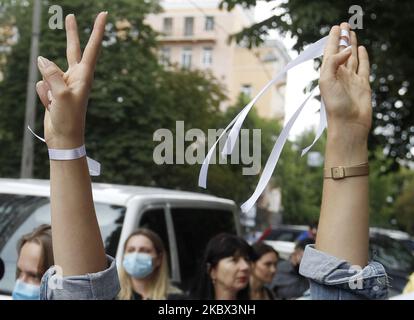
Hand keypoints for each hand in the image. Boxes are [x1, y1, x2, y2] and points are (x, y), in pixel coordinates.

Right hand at [35, 12, 106, 148]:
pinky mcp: (54, 91)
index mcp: (84, 76)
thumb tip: (42, 59)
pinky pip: (43, 86)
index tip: (104, 15)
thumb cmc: (69, 118)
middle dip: (71, 34)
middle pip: (72, 50)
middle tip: (71, 16)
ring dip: (48, 89)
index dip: (97, 31)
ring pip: (48, 72)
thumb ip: (52, 74)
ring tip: (56, 104)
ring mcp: (63, 84)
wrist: (64, 137)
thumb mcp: (62, 95)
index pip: (92, 48)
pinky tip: (51, 107)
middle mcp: (75, 77)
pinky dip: (44, 96)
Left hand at [320, 22, 371, 139]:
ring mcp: (351, 79)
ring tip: (351, 33)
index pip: (330, 52)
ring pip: (352, 57)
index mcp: (328, 73)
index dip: (332, 40)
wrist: (349, 123)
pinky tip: (361, 49)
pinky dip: (362, 57)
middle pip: (341, 52)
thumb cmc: (335, 105)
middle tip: (343, 25)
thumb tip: (348, 49)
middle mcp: (339, 75)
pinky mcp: (363, 84)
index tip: (335, 28)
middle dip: (342, 39)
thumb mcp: (326, 81)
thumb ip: (333, 62)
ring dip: (351, 45)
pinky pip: (363, 67)